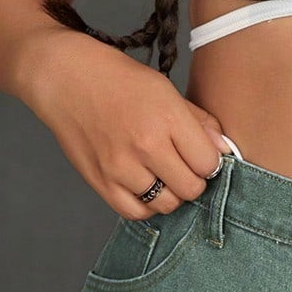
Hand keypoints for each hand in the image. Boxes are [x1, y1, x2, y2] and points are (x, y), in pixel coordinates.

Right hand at [19, 29, 233, 217]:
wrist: (67, 78)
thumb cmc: (119, 80)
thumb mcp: (166, 89)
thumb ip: (199, 122)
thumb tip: (225, 150)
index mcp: (167, 117)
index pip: (209, 163)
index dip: (210, 162)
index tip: (201, 155)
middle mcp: (145, 145)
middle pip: (191, 188)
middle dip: (194, 180)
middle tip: (184, 166)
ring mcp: (121, 167)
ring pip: (167, 204)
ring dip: (171, 194)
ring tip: (164, 175)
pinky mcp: (100, 181)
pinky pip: (136, 212)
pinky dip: (147, 205)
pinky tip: (146, 188)